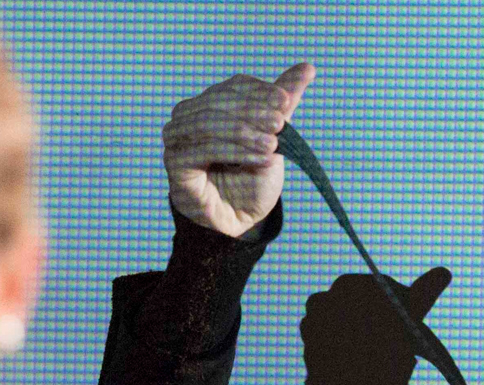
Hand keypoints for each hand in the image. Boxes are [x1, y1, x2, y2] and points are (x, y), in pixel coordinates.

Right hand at [164, 62, 315, 238]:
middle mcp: (186, 116)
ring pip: (210, 124)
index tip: (286, 101)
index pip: (233, 87)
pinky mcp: (175, 162)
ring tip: (273, 146)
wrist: (240, 217)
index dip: (259, 91)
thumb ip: (283, 103)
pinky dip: (235, 151)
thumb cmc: (251, 176)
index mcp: (207, 103)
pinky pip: (204, 149)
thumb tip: (308, 68)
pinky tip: (260, 158)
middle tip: (281, 124)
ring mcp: (176, 138)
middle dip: (253, 111)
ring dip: (245, 132)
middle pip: (219, 102)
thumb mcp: (272, 136)